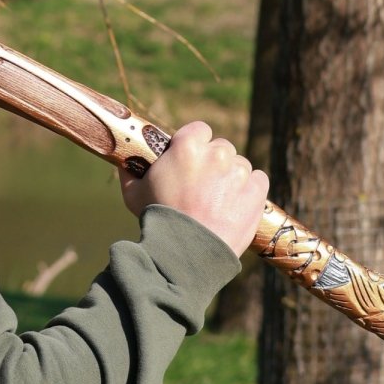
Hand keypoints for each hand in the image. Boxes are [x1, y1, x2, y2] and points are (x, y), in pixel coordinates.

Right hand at [119, 121, 267, 256]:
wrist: (186, 254)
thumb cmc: (157, 221)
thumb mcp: (134, 192)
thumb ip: (131, 170)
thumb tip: (125, 160)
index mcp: (187, 146)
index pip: (199, 130)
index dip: (194, 145)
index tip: (190, 161)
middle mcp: (216, 154)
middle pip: (220, 148)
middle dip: (212, 162)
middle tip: (201, 185)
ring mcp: (239, 173)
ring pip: (239, 165)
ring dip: (230, 177)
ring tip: (217, 201)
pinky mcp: (256, 192)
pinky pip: (258, 180)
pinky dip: (250, 189)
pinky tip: (235, 204)